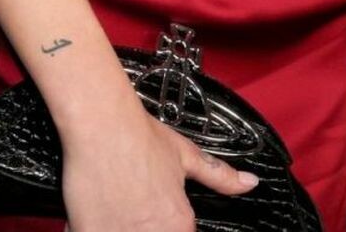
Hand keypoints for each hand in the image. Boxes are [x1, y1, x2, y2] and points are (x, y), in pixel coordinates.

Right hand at [62, 103, 258, 230]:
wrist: (101, 124)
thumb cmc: (138, 136)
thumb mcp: (186, 155)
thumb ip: (219, 176)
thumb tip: (248, 183)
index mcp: (178, 220)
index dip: (172, 225)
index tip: (158, 213)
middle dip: (145, 226)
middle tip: (136, 206)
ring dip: (125, 226)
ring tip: (119, 208)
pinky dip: (98, 227)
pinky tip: (100, 211)